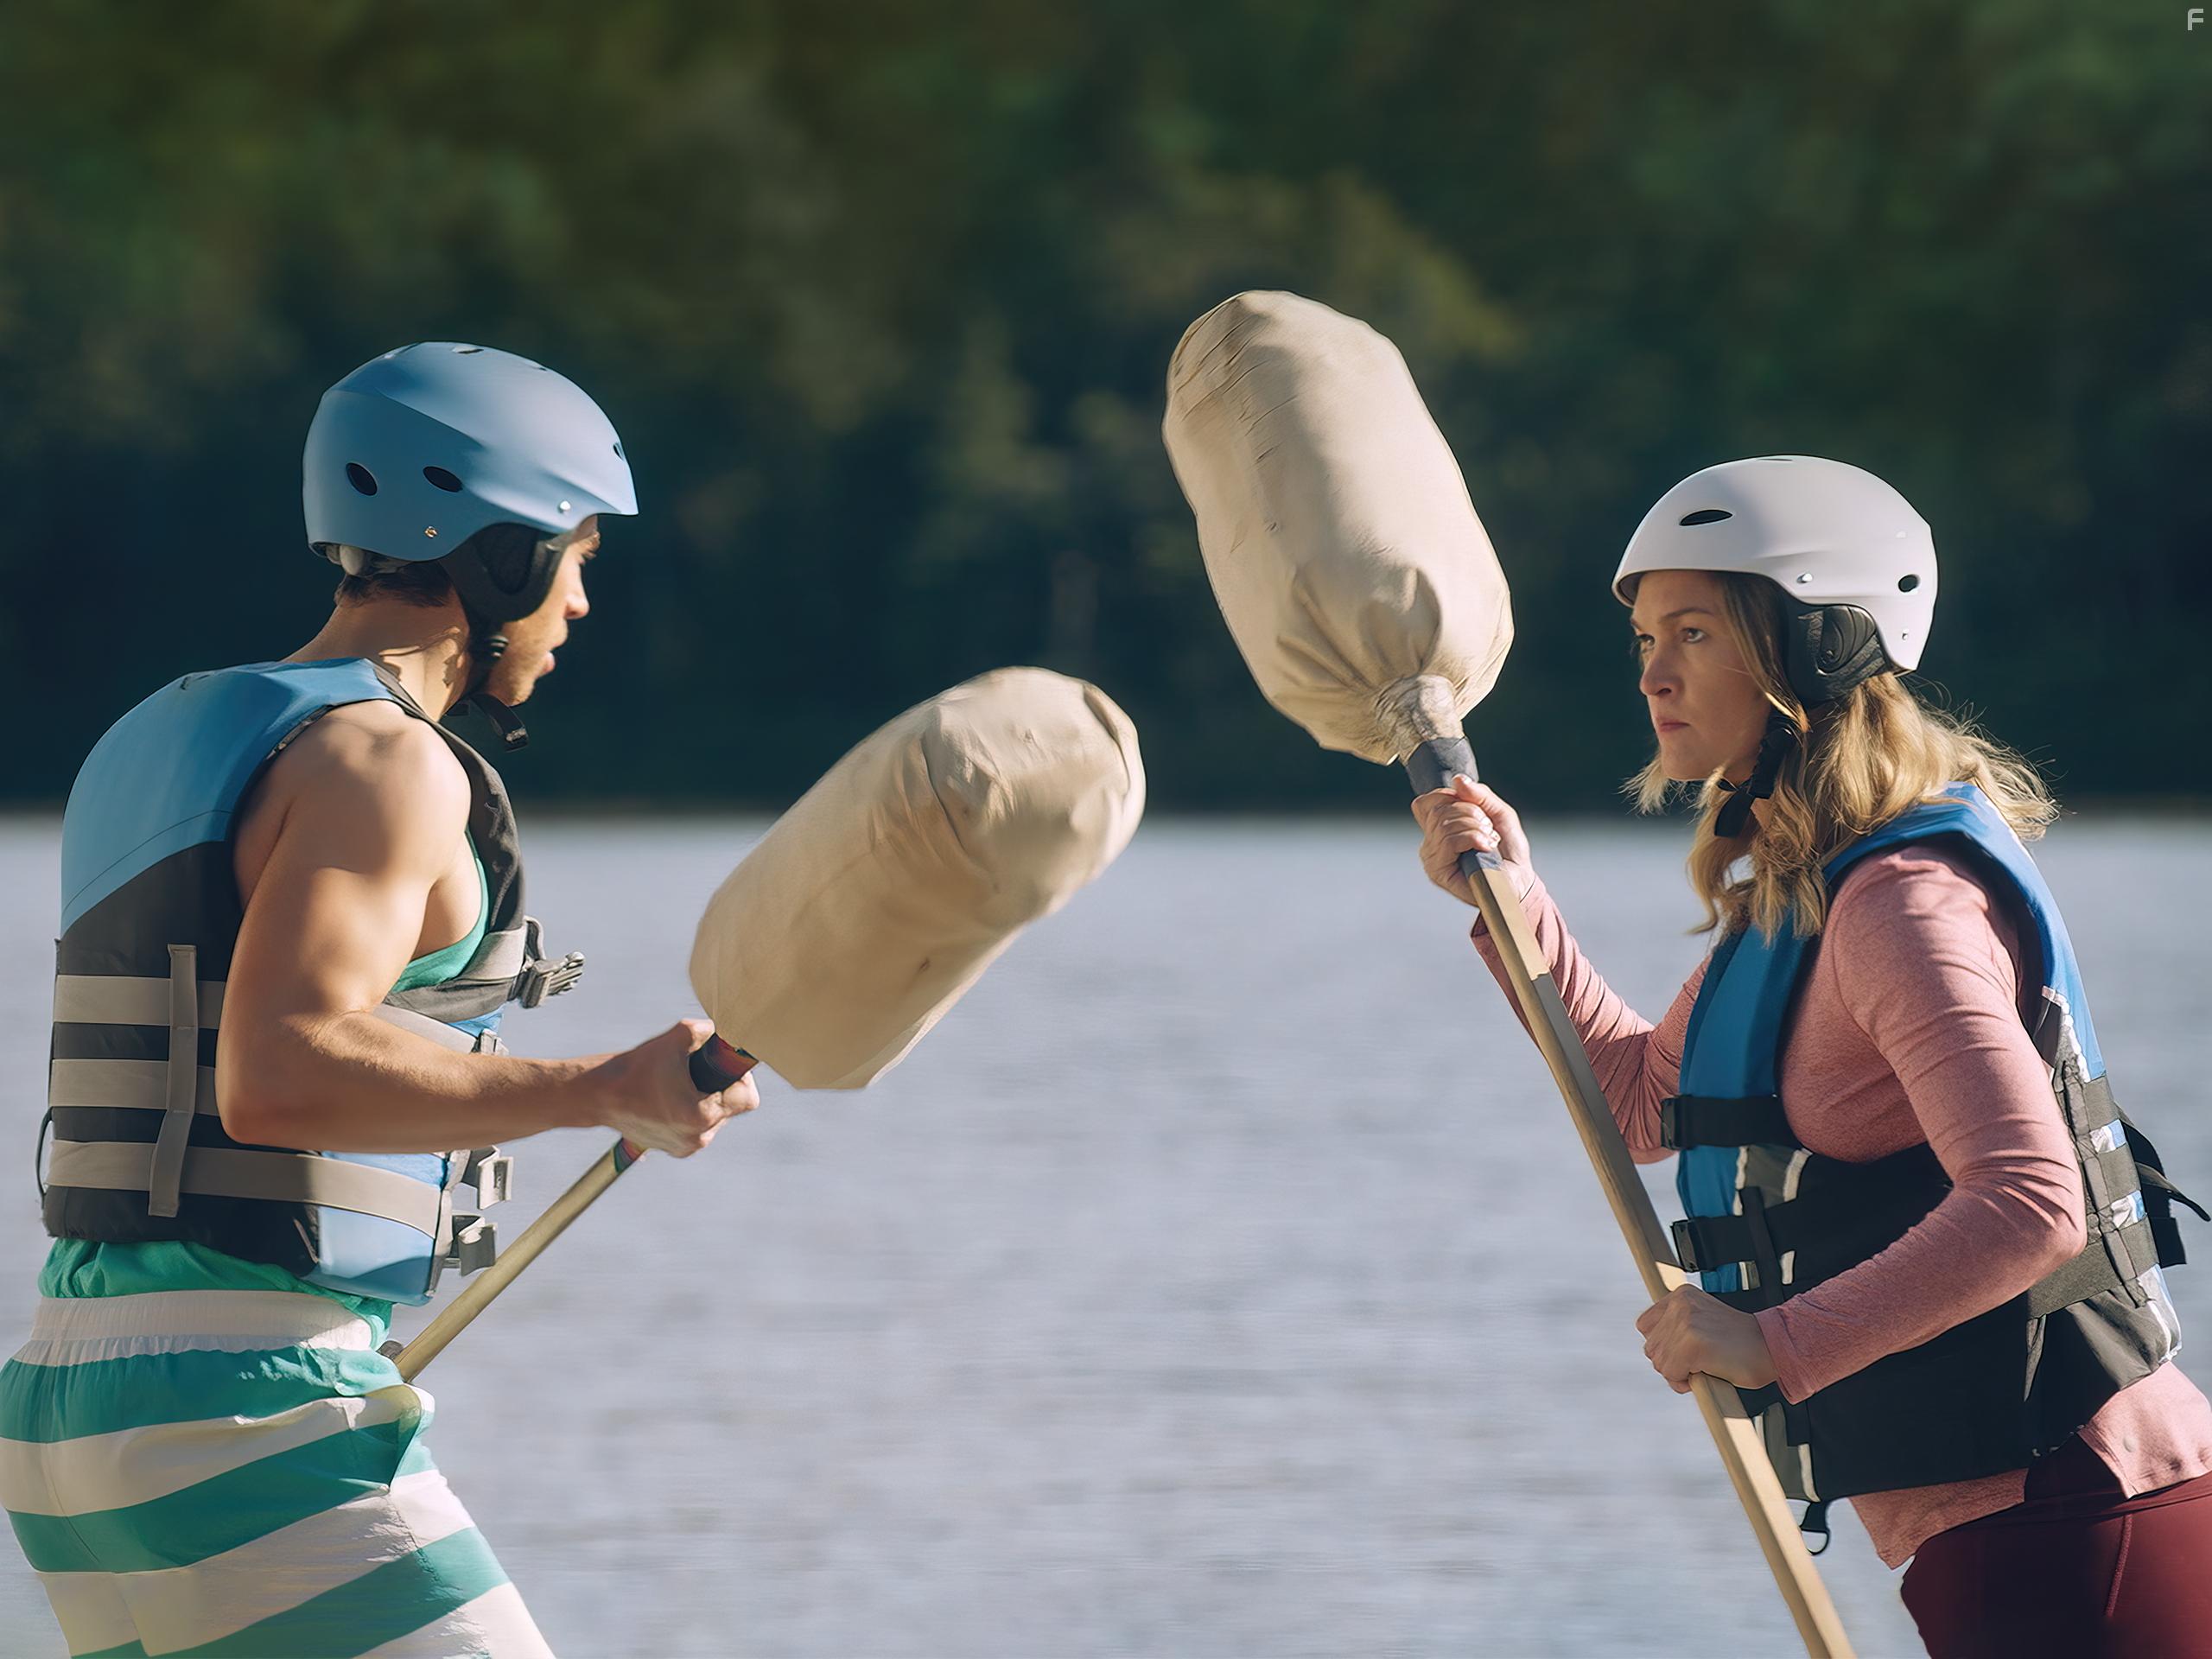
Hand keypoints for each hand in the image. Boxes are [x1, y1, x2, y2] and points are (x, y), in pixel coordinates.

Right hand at [596, 1018, 758, 1156]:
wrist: (599, 1095)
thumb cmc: (636, 1068)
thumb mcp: (676, 1038)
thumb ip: (707, 1030)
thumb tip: (727, 1029)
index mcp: (702, 1115)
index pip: (747, 1098)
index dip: (740, 1076)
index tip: (723, 1064)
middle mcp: (698, 1137)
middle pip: (732, 1108)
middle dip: (722, 1086)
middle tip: (701, 1070)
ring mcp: (686, 1147)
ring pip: (717, 1118)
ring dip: (708, 1099)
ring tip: (683, 1083)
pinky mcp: (676, 1149)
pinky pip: (699, 1128)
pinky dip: (693, 1111)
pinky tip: (674, 1097)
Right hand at [1410, 775, 1535, 907]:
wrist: (1519, 880)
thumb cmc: (1508, 851)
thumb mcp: (1498, 813)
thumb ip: (1479, 795)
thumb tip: (1458, 781)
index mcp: (1439, 828)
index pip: (1426, 801)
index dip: (1449, 797)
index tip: (1475, 810)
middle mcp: (1431, 842)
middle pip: (1439, 809)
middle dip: (1471, 812)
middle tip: (1488, 829)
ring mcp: (1432, 857)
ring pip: (1445, 824)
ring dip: (1476, 827)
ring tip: (1489, 841)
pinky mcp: (1438, 871)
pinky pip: (1450, 841)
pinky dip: (1473, 838)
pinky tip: (1485, 848)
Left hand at [1634, 1283, 1778, 1393]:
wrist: (1774, 1348)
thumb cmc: (1742, 1343)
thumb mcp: (1704, 1320)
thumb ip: (1678, 1327)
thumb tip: (1655, 1349)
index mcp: (1681, 1295)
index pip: (1646, 1325)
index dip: (1663, 1345)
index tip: (1684, 1352)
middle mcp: (1680, 1304)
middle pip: (1651, 1347)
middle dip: (1671, 1362)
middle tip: (1699, 1362)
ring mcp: (1685, 1322)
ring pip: (1659, 1362)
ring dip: (1679, 1373)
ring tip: (1705, 1366)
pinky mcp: (1691, 1343)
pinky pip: (1671, 1373)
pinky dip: (1684, 1382)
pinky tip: (1705, 1372)